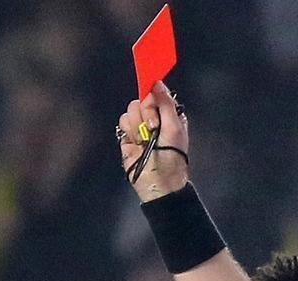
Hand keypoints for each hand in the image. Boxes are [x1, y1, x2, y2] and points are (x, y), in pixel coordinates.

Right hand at [118, 81, 188, 201]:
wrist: (158, 181)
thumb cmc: (172, 157)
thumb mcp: (175, 127)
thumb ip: (166, 104)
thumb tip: (157, 83)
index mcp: (169, 115)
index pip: (156, 94)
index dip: (153, 96)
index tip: (153, 104)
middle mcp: (154, 118)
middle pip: (142, 100)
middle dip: (147, 113)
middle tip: (154, 128)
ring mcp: (140, 127)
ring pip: (131, 110)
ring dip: (138, 124)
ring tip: (145, 139)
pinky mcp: (127, 136)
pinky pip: (123, 122)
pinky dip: (129, 131)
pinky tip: (136, 143)